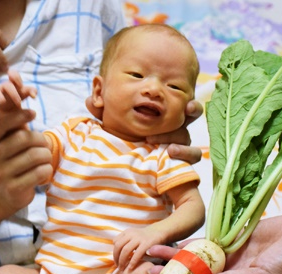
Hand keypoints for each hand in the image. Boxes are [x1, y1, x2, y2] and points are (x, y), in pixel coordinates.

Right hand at [0, 70, 36, 113]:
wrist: (9, 112)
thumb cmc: (18, 99)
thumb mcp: (25, 94)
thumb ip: (31, 91)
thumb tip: (34, 95)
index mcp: (14, 84)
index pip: (14, 75)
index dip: (16, 78)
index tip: (21, 86)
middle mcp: (5, 86)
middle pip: (7, 85)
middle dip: (13, 93)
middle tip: (19, 103)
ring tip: (3, 102)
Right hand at [0, 71, 49, 231]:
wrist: (2, 193)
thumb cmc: (9, 157)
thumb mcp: (6, 137)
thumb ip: (10, 112)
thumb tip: (14, 75)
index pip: (2, 122)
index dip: (20, 115)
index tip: (33, 113)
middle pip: (24, 138)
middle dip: (40, 139)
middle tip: (43, 144)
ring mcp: (0, 174)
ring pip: (36, 156)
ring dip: (46, 156)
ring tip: (44, 158)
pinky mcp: (13, 188)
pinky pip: (40, 172)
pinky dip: (47, 171)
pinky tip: (43, 172)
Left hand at [85, 97, 202, 164]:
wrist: (124, 162)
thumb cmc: (122, 135)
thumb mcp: (111, 122)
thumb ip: (102, 110)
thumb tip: (90, 101)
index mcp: (165, 116)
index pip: (183, 106)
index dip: (191, 104)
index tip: (188, 103)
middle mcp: (175, 129)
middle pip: (190, 119)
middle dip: (192, 112)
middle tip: (186, 109)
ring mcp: (179, 147)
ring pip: (188, 140)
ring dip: (178, 140)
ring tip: (164, 145)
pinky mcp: (178, 164)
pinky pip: (190, 160)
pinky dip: (184, 156)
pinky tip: (170, 155)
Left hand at [114, 227, 165, 270]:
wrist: (159, 232)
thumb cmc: (145, 238)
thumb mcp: (133, 236)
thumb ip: (125, 242)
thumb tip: (117, 254)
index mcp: (127, 232)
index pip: (115, 241)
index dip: (114, 252)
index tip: (116, 260)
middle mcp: (131, 234)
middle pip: (118, 246)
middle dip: (116, 258)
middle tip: (117, 266)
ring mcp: (139, 238)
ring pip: (126, 250)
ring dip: (122, 261)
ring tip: (122, 268)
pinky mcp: (147, 244)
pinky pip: (137, 254)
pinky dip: (132, 262)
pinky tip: (130, 268)